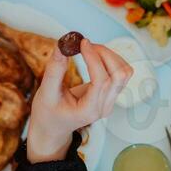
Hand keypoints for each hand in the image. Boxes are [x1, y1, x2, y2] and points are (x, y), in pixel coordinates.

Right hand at [26, 39, 132, 163]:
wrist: (53, 127)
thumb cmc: (48, 114)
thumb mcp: (46, 93)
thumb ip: (54, 70)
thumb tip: (62, 46)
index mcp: (89, 110)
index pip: (101, 80)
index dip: (94, 58)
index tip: (82, 43)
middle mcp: (104, 106)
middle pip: (119, 75)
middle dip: (104, 54)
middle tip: (85, 45)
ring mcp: (110, 101)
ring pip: (124, 72)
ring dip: (110, 56)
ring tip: (90, 49)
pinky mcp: (110, 94)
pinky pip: (121, 73)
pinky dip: (112, 60)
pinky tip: (96, 56)